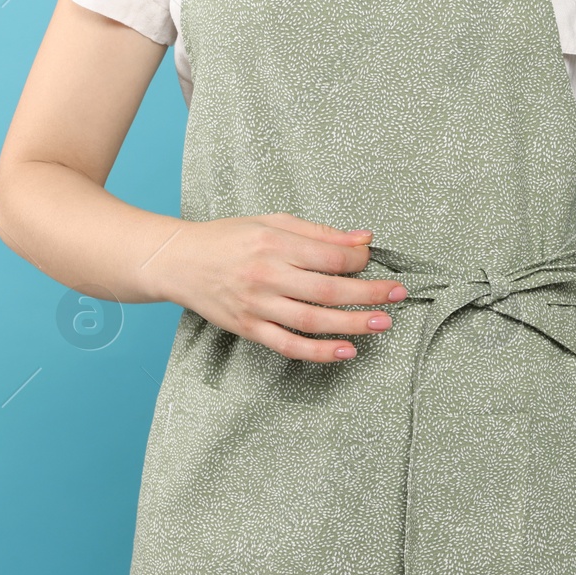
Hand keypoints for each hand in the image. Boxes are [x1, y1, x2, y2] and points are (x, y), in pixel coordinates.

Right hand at [147, 213, 407, 362]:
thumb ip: (320, 233)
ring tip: (383, 324)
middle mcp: (266, 275)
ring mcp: (256, 306)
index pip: (329, 256)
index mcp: (274, 243)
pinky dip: (319, 352)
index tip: (372, 261)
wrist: (177, 261)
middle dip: (368, 294)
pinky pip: (288, 345)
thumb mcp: (272, 222)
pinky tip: (347, 352)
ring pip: (312, 321)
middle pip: (327, 290)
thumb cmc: (229, 237)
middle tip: (399, 294)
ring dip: (352, 324)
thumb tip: (364, 239)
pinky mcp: (247, 329)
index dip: (359, 260)